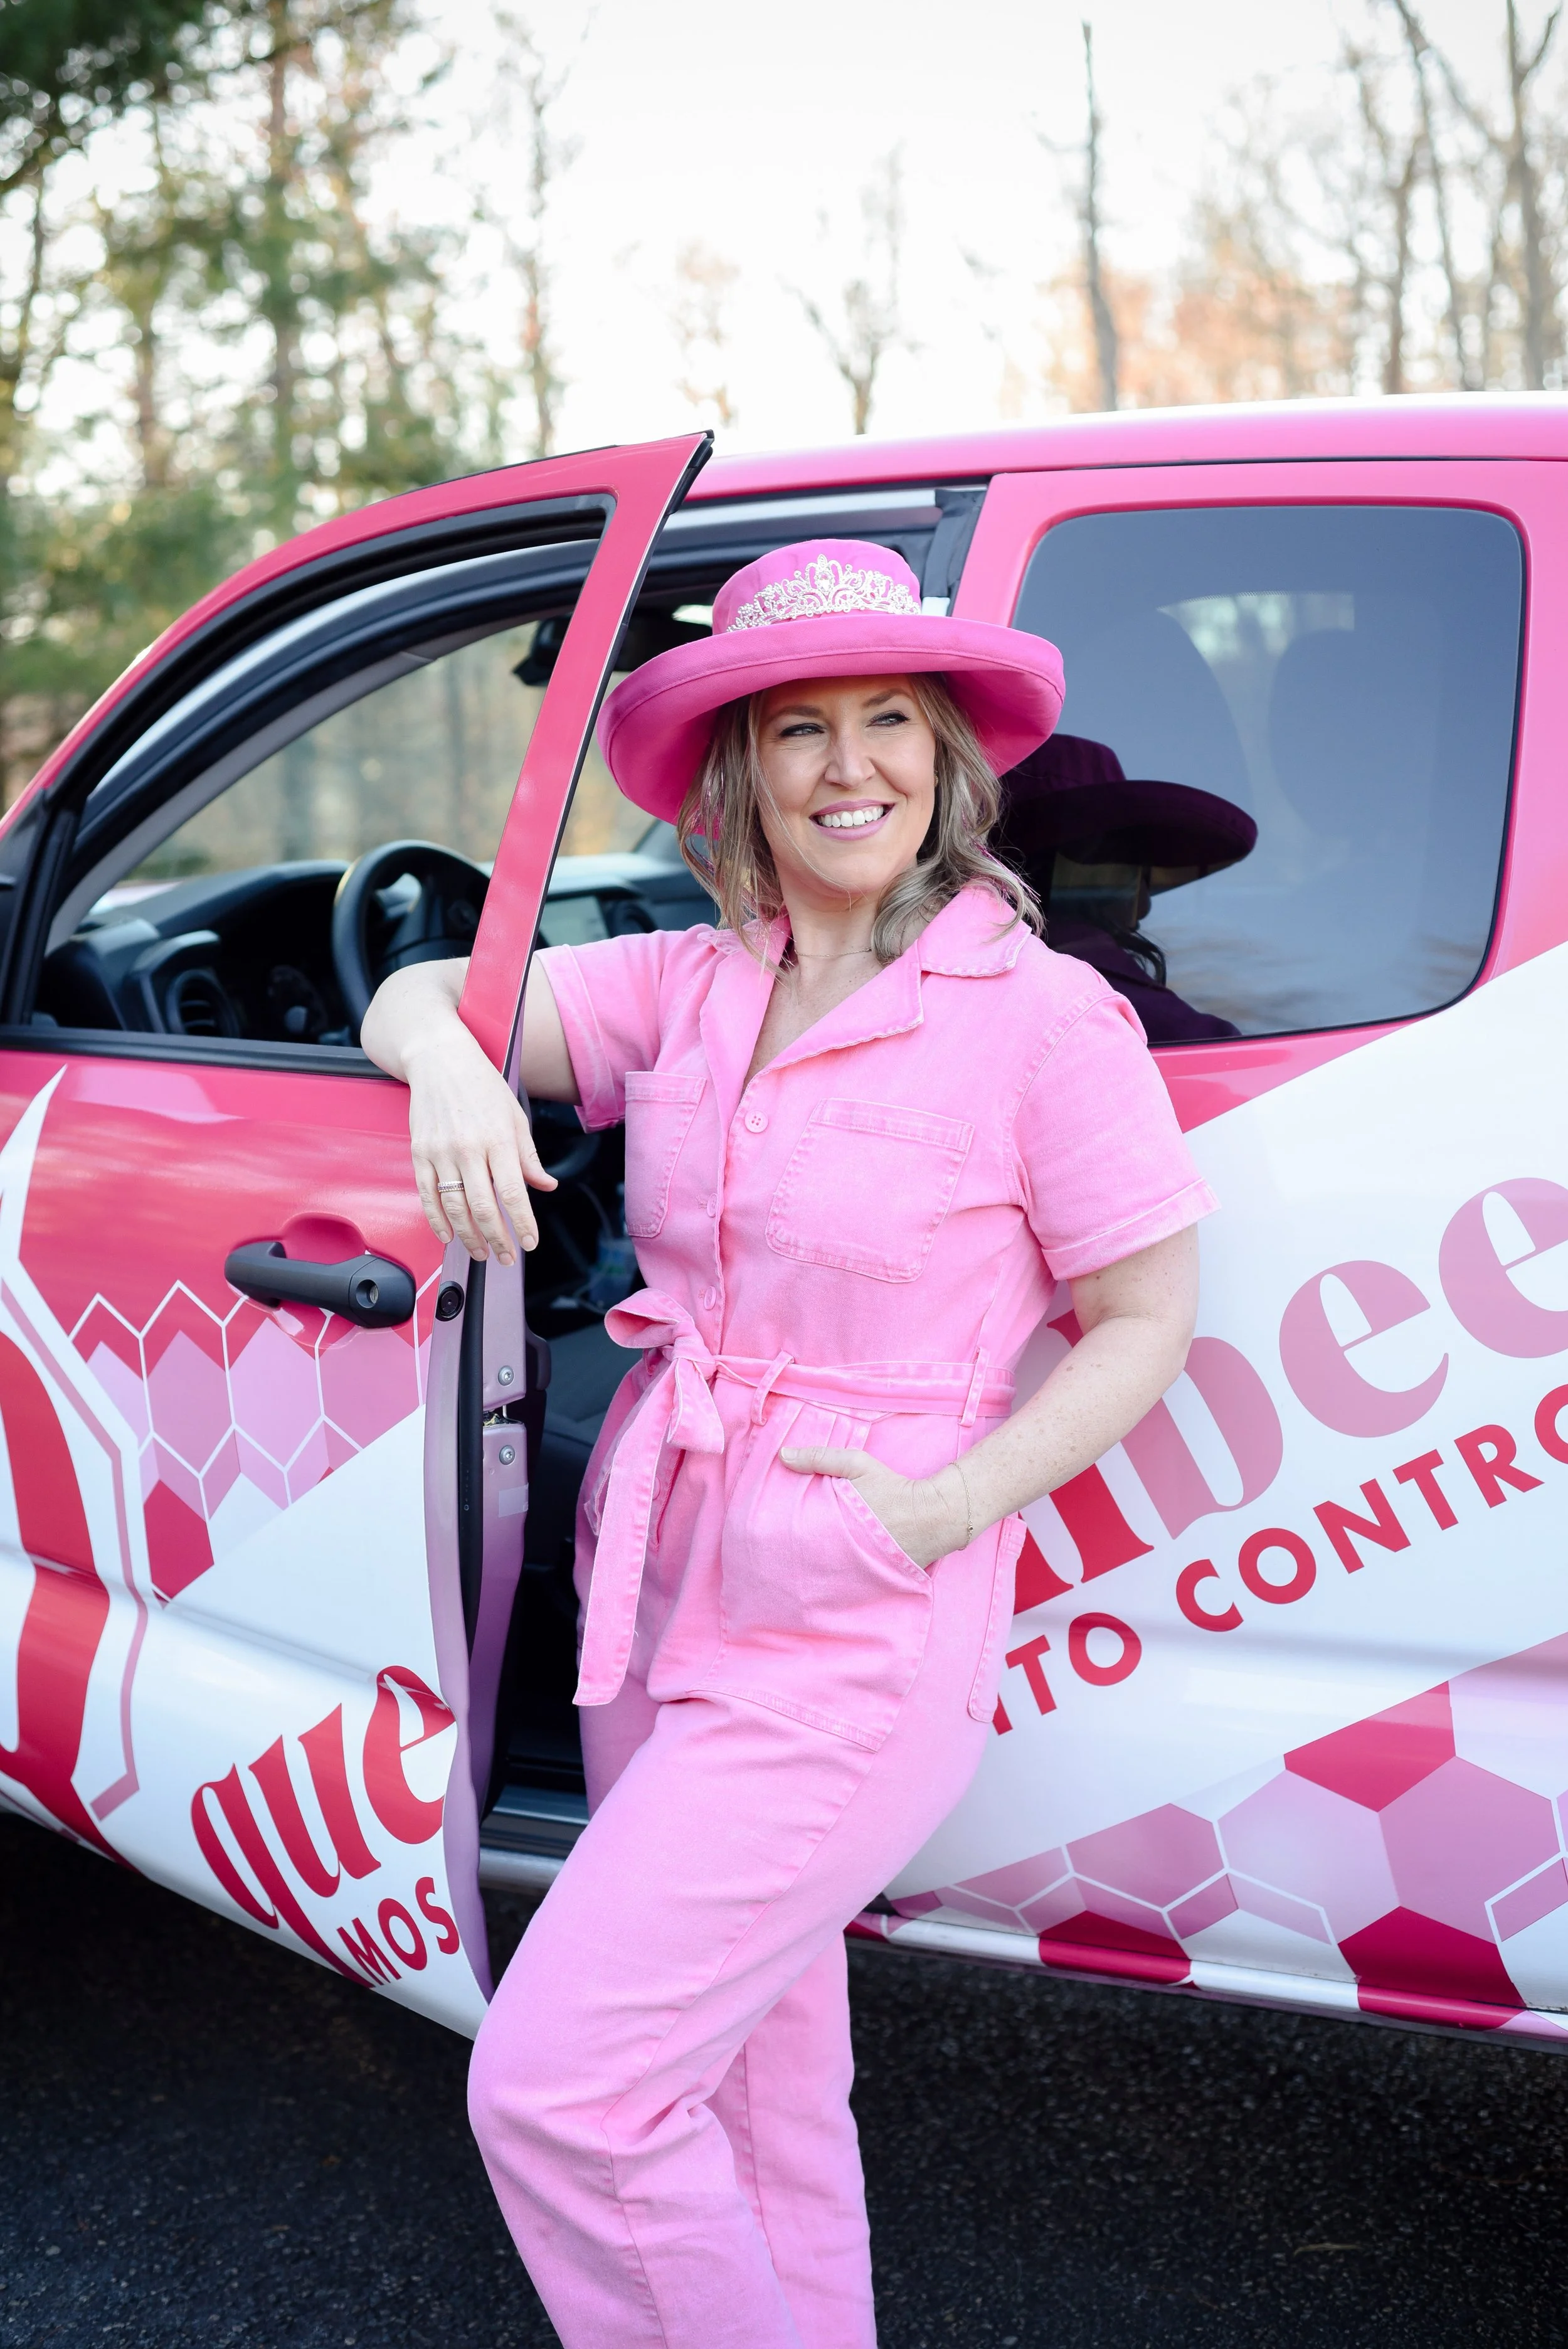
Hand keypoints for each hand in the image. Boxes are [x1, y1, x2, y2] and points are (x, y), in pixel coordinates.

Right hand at [406, 1027, 557, 1266]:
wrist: (439, 1059)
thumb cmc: (481, 1085)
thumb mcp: (515, 1116)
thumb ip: (528, 1156)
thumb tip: (546, 1186)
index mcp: (498, 1139)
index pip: (513, 1192)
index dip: (522, 1224)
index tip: (529, 1242)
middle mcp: (469, 1148)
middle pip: (482, 1207)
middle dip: (497, 1239)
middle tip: (506, 1258)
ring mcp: (441, 1152)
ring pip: (453, 1207)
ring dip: (468, 1237)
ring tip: (481, 1252)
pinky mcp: (420, 1153)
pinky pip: (427, 1196)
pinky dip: (437, 1221)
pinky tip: (448, 1235)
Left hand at [779, 1446, 967, 1569]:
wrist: (934, 1516)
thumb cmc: (893, 1488)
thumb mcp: (857, 1465)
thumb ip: (820, 1458)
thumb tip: (783, 1455)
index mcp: (833, 1527)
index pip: (795, 1538)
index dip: (778, 1539)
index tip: (763, 1534)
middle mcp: (840, 1553)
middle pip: (804, 1560)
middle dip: (789, 1559)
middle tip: (769, 1557)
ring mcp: (854, 1570)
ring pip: (821, 1574)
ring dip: (808, 1572)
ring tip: (789, 1572)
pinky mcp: (869, 1579)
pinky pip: (843, 1582)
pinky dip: (831, 1580)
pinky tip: (820, 1581)